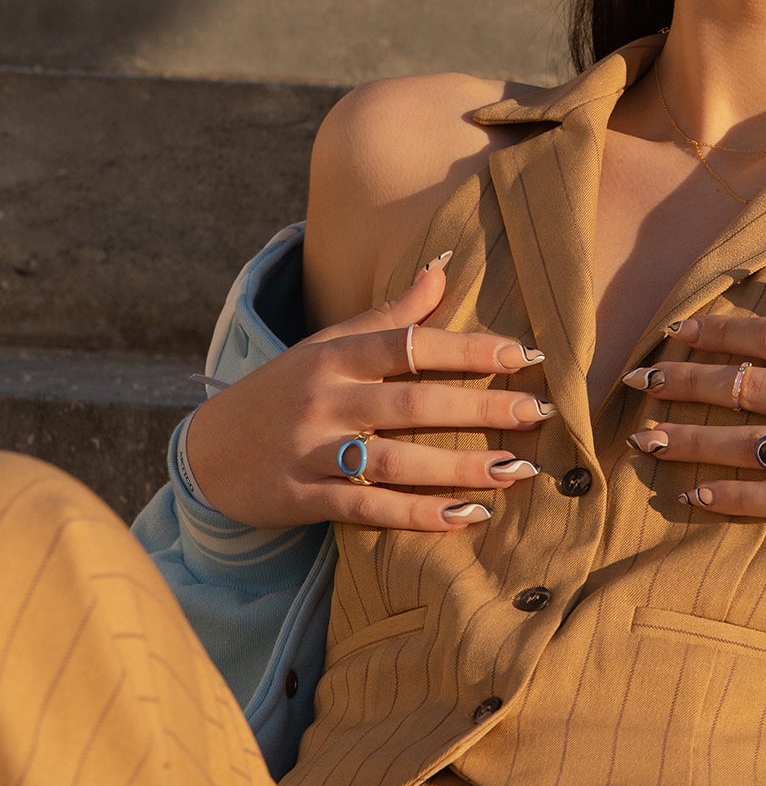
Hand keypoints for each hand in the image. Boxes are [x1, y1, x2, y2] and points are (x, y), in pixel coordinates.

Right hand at [184, 257, 551, 530]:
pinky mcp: (304, 499)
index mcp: (336, 356)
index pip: (410, 345)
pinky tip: (468, 517)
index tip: (525, 355)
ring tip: (517, 471)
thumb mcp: (327, 345)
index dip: (469, 348)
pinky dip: (419, 515)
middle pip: (414, 403)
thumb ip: (388, 316)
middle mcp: (326, 400)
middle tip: (538, 413)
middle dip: (481, 408)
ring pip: (398, 461)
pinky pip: (369, 508)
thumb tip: (442, 268)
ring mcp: (313, 451)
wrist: (206, 450)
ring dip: (461, 468)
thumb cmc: (284, 389)